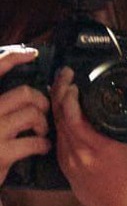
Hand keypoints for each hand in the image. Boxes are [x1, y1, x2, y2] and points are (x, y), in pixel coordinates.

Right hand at [0, 47, 48, 184]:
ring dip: (44, 125)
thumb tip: (25, 92)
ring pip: (33, 115)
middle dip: (41, 102)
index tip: (31, 53)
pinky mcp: (2, 152)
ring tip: (40, 133)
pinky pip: (36, 142)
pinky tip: (40, 148)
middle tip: (43, 113)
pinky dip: (44, 145)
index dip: (13, 57)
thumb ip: (1, 103)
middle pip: (25, 94)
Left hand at [50, 68, 126, 205]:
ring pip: (56, 124)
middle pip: (60, 115)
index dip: (69, 94)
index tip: (74, 81)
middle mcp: (79, 151)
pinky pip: (59, 137)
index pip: (72, 114)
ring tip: (63, 89)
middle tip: (64, 76)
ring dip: (57, 104)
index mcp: (98, 146)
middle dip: (60, 91)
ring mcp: (68, 158)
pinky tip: (64, 112)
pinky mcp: (63, 164)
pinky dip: (60, 121)